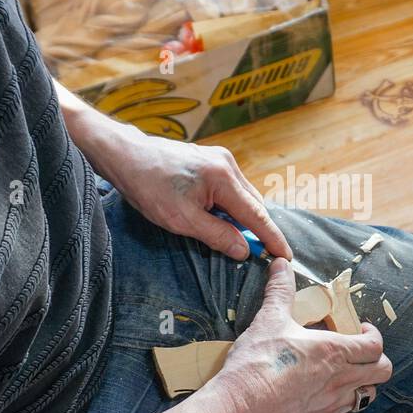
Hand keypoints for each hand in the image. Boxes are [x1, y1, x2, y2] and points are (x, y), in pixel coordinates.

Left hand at [75, 111, 290, 260]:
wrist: (126, 156)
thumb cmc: (149, 186)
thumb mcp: (182, 220)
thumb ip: (217, 235)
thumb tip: (244, 250)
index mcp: (223, 178)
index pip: (257, 215)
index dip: (273, 238)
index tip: (286, 257)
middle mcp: (228, 165)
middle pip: (253, 205)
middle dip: (256, 229)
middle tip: (256, 254)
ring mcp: (220, 159)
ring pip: (242, 196)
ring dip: (240, 218)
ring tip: (230, 237)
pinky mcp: (210, 159)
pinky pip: (230, 188)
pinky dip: (230, 206)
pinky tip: (217, 218)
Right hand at [204, 259, 392, 412]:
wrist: (240, 406)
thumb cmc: (257, 361)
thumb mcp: (269, 319)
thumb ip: (281, 290)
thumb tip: (281, 263)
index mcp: (335, 350)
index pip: (375, 345)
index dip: (373, 335)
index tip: (360, 329)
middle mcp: (341, 379)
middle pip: (382, 372)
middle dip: (376, 361)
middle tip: (359, 354)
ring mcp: (333, 405)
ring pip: (368, 399)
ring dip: (362, 387)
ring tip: (346, 378)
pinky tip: (332, 408)